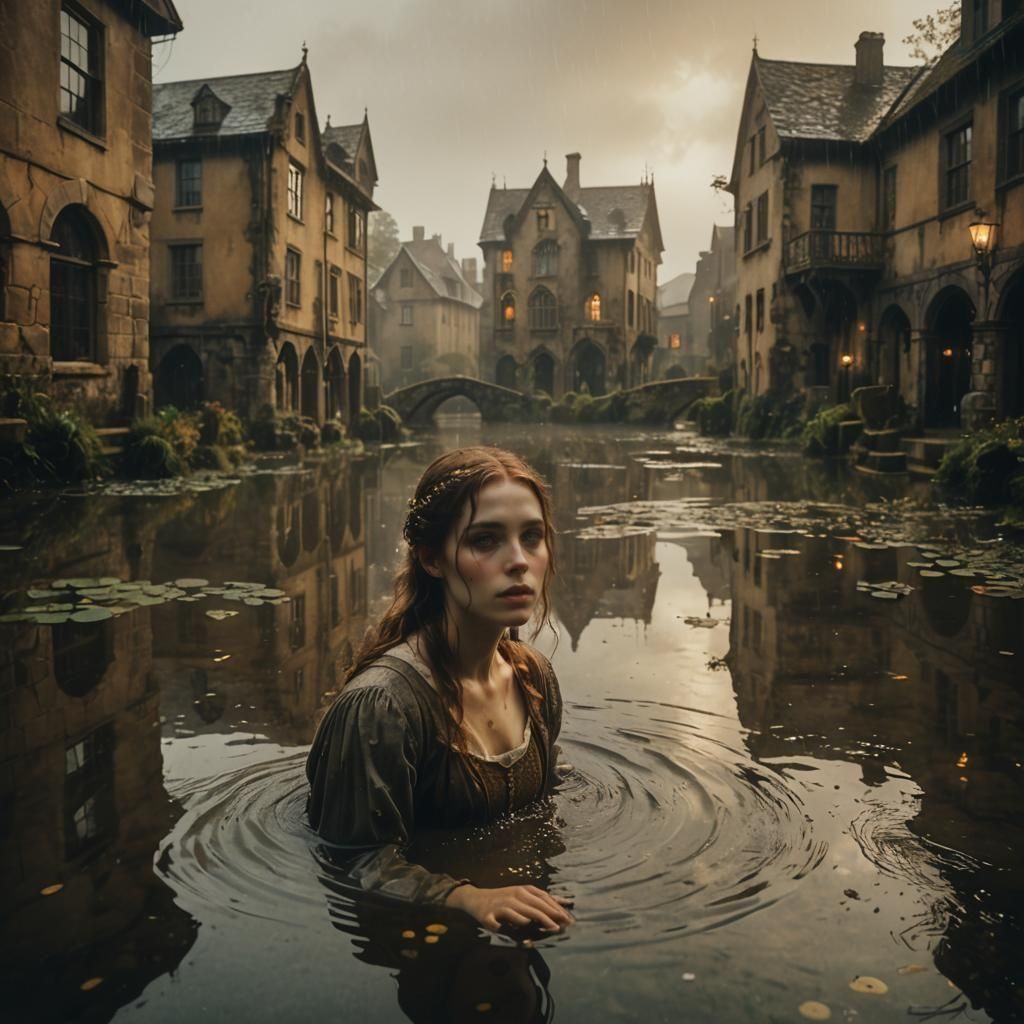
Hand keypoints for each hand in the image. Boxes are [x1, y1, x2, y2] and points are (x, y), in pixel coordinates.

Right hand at [446, 883, 573, 933]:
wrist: (475, 899)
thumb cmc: (503, 899)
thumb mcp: (522, 896)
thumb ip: (541, 900)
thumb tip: (565, 902)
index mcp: (523, 890)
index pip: (544, 898)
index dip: (557, 908)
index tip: (569, 919)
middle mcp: (514, 895)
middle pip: (536, 905)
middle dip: (551, 916)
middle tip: (563, 926)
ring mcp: (502, 904)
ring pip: (522, 911)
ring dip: (538, 919)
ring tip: (551, 927)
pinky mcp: (490, 915)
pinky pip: (503, 919)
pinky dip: (514, 922)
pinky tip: (524, 926)